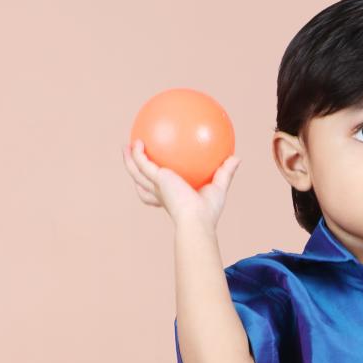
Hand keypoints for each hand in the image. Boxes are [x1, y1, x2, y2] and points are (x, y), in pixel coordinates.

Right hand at [122, 140, 240, 227]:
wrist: (197, 220)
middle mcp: (161, 193)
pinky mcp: (156, 180)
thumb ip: (225, 172)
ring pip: (136, 173)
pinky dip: (137, 154)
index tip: (155, 173)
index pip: (159, 192)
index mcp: (172, 197)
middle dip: (136, 169)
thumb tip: (237, 157)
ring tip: (125, 147)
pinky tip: (137, 142)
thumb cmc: (208, 212)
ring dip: (129, 161)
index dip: (154, 184)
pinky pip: (143, 164)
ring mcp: (156, 187)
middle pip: (142, 182)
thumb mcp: (218, 188)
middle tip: (133, 155)